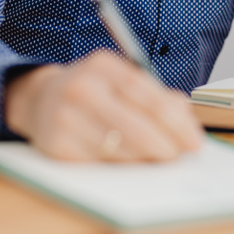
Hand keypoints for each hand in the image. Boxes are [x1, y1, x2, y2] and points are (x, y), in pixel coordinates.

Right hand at [5, 51, 202, 161]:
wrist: (40, 100)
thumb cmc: (93, 92)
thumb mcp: (120, 80)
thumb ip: (156, 96)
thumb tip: (187, 126)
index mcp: (104, 66)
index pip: (147, 95)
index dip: (176, 122)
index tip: (194, 143)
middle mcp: (82, 88)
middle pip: (135, 125)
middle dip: (165, 146)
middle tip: (178, 158)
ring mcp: (65, 117)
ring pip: (119, 149)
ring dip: (144, 160)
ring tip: (157, 162)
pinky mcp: (55, 146)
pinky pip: (98, 164)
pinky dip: (119, 168)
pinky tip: (129, 166)